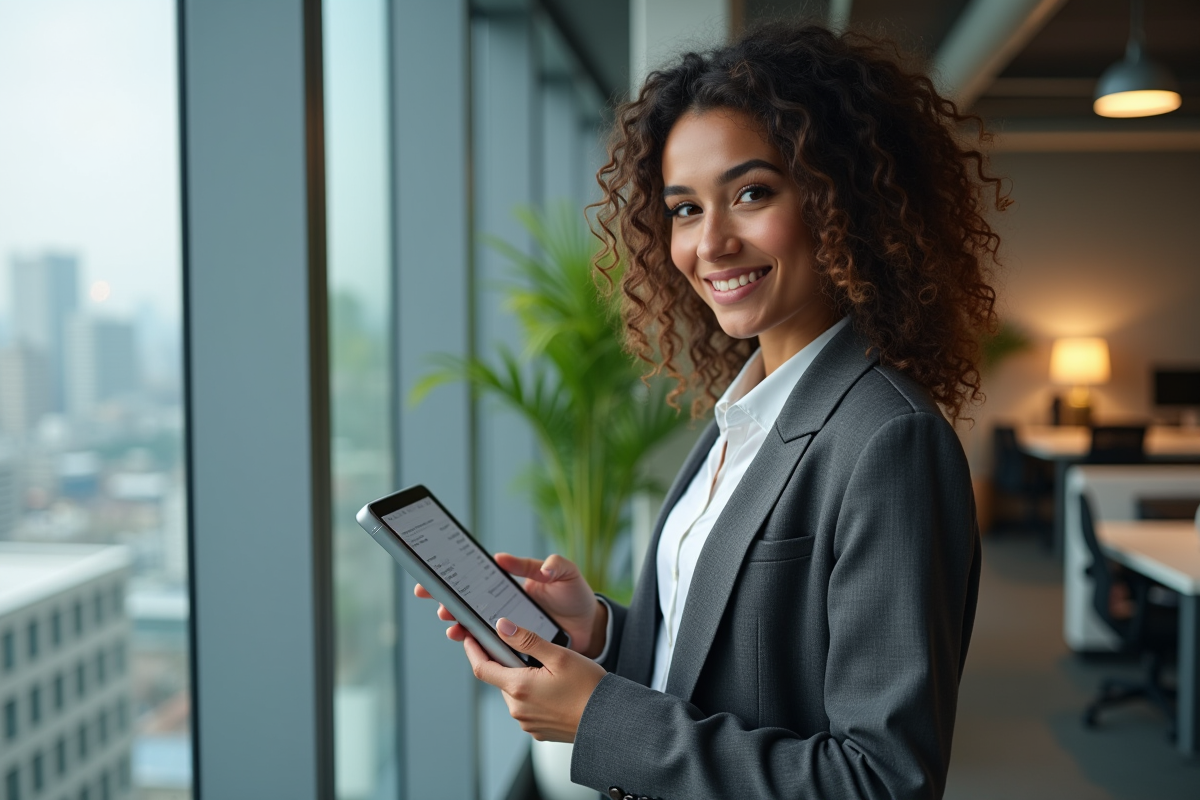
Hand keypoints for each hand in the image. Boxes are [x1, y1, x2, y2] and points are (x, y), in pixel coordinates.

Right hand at [413, 553, 607, 656]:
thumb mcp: (565, 573)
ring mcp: (508, 626)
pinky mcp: (515, 645)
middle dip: (450, 603)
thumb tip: (509, 559)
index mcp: (510, 584)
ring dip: (460, 626)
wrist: (592, 627)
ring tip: (453, 627)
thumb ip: (545, 563)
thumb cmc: (575, 595)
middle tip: (441, 606)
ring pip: (476, 625)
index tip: (434, 579)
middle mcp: (503, 604)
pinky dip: (479, 645)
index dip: (453, 578)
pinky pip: (492, 645)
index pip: (477, 577)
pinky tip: (471, 644)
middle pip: (469, 602)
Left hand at [465, 617, 605, 741]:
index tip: (469, 637)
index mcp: (519, 687)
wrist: (610, 721)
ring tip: (547, 669)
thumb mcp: (558, 655)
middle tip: (523, 647)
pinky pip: (528, 708)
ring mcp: (528, 723)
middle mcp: (518, 709)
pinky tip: (554, 689)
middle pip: (500, 679)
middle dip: (505, 662)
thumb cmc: (589, 687)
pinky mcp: (539, 731)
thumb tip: (501, 626)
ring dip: (521, 679)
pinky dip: (533, 695)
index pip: (482, 668)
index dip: (473, 650)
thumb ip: (526, 640)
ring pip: (514, 693)